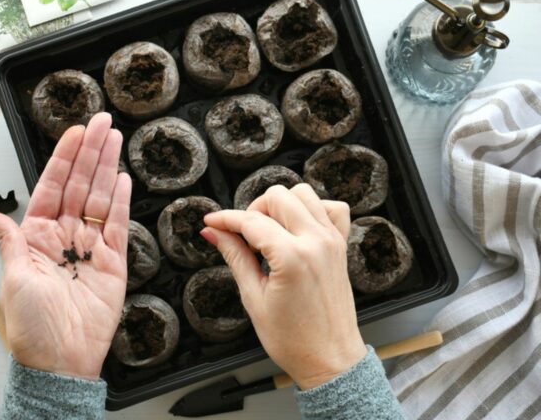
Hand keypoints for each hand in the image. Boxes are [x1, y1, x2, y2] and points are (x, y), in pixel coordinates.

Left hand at [0, 113, 131, 380]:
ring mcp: (90, 247)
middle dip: (90, 152)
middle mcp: (64, 236)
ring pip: (99, 197)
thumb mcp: (13, 276)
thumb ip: (8, 238)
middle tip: (102, 122)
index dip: (63, 158)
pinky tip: (123, 177)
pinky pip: (116, 224)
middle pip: (78, 184)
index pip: (51, 185)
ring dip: (107, 167)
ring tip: (114, 138)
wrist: (60, 358)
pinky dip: (120, 200)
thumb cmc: (32, 326)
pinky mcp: (113, 261)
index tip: (74, 133)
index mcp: (36, 236)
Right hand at [201, 184, 365, 389]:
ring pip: (304, 194)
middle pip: (278, 197)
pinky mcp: (341, 246)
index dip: (225, 219)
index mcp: (292, 257)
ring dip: (280, 205)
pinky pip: (331, 208)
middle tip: (241, 234)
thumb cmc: (294, 340)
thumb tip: (214, 233)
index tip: (211, 222)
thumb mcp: (254, 298)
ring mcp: (332, 241)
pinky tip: (296, 227)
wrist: (329, 359)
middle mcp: (316, 242)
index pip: (251, 221)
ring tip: (267, 230)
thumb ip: (234, 256)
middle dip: (253, 210)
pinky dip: (312, 208)